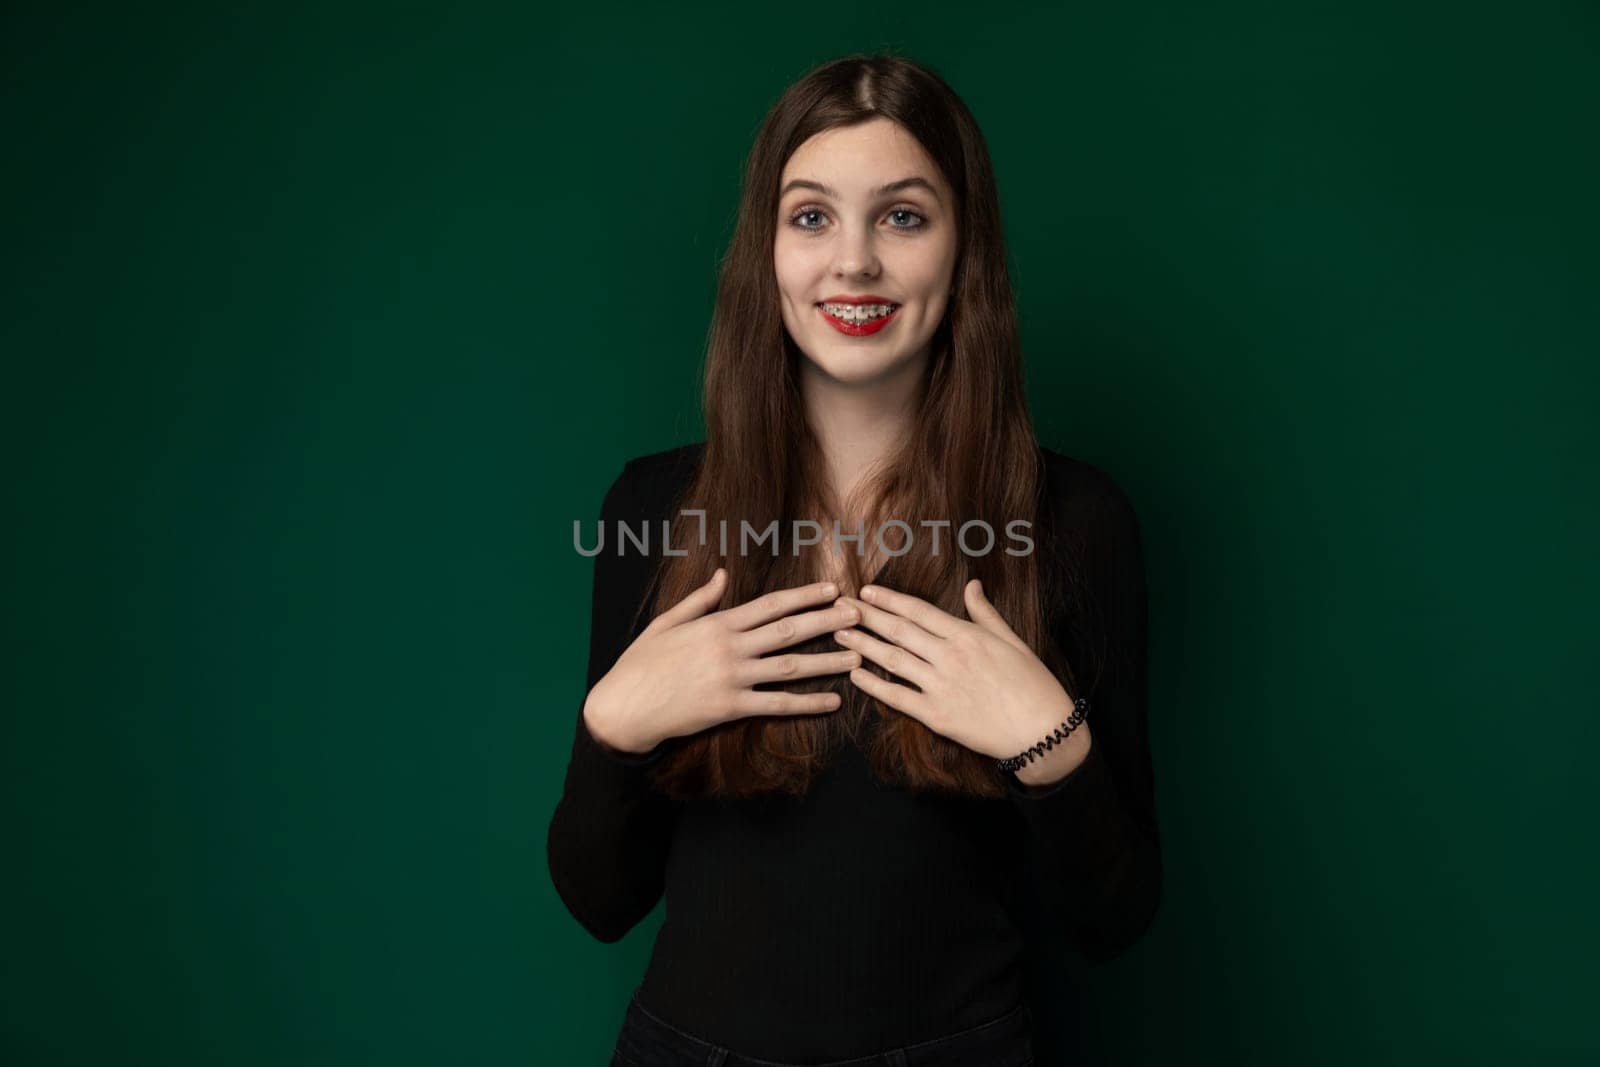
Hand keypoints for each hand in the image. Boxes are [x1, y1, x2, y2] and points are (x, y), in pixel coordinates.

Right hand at [584, 569, 863, 754]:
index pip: (772, 605)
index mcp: (717, 623)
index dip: (806, 596)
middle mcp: (730, 647)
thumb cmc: (641, 663)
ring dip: (828, 660)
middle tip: (859, 615)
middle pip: (790, 630)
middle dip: (828, 621)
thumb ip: (700, 599)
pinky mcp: (731, 707)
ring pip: (791, 666)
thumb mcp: (666, 622)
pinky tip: (833, 700)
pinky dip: (808, 703)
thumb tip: (723, 574)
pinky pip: (777, 705)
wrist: (623, 706)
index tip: (833, 589)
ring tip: (858, 654)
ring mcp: (732, 677)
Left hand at [833, 580, 1089, 770]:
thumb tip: (973, 585)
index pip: (918, 611)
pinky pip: (897, 697)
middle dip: (867, 617)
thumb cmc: (1033, 684)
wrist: (1043, 731)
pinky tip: (855, 675)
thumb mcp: (1012, 641)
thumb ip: (985, 613)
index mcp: (966, 636)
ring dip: (862, 646)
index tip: (866, 591)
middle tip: (840, 606)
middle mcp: (949, 657)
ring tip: (839, 634)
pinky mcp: (936, 716)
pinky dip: (873, 686)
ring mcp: (940, 686)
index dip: (889, 600)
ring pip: (892, 660)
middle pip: (899, 631)